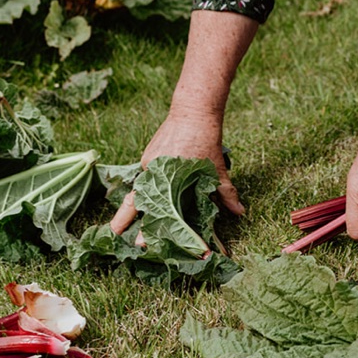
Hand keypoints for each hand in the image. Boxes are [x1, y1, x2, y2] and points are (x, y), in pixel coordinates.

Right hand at [107, 106, 243, 237]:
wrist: (192, 112)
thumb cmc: (205, 140)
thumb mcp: (216, 168)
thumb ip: (225, 192)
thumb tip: (240, 213)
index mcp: (169, 179)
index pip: (160, 211)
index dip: (156, 229)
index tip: (146, 245)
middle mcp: (154, 173)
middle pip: (135, 201)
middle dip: (124, 220)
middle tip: (118, 236)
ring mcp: (148, 165)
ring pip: (137, 190)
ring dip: (129, 208)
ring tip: (117, 226)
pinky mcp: (147, 158)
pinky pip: (143, 179)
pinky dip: (142, 191)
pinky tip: (140, 203)